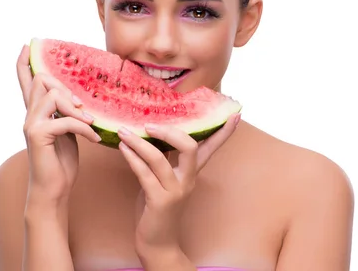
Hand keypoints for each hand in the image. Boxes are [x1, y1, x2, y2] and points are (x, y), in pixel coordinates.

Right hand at [17, 44, 100, 204]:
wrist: (54, 189)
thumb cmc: (61, 162)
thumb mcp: (67, 132)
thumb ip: (66, 114)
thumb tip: (78, 100)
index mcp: (36, 113)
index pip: (26, 81)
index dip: (25, 63)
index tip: (27, 44)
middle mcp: (29, 115)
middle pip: (42, 80)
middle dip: (66, 88)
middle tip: (82, 109)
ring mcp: (32, 124)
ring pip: (52, 95)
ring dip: (76, 108)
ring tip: (89, 123)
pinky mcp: (38, 136)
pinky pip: (65, 120)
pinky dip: (83, 128)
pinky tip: (93, 139)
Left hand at [116, 114, 240, 255]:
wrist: (158, 243)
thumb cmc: (158, 207)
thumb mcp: (165, 179)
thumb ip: (164, 160)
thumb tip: (152, 134)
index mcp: (192, 173)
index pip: (211, 148)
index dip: (223, 132)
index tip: (234, 115)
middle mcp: (187, 180)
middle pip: (190, 147)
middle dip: (169, 132)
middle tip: (148, 124)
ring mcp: (175, 191)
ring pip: (159, 159)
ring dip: (139, 143)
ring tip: (124, 132)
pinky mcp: (159, 201)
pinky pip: (144, 174)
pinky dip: (132, 158)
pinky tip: (123, 148)